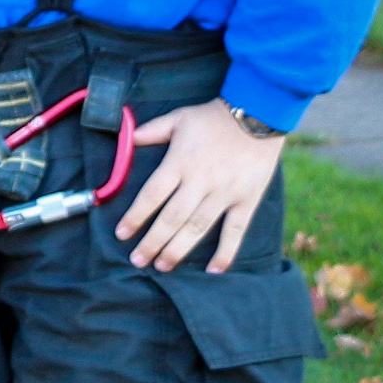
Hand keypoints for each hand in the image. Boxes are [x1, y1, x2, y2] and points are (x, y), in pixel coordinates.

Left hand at [112, 100, 286, 273]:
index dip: (135, 217)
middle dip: (153, 242)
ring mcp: (225, 193)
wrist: (260, 113)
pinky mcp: (247, 199)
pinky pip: (236, 230)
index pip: (151, 196)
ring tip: (162, 266)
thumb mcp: (179, 118)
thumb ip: (152, 131)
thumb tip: (128, 137)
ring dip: (178, 249)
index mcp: (179, 163)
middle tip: (138, 261)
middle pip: (171, 219)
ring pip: (197, 228)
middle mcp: (200, 182)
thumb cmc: (214, 116)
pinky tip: (214, 270)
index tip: (122, 234)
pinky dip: (226, 251)